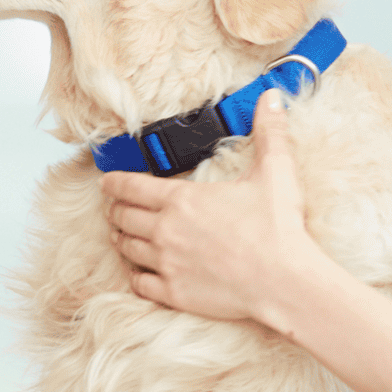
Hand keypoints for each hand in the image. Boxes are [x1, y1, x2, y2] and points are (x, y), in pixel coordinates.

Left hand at [101, 91, 317, 323]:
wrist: (284, 282)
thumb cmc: (279, 229)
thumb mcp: (276, 172)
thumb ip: (270, 132)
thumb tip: (272, 98)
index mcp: (182, 199)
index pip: (131, 186)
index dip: (113, 183)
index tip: (106, 182)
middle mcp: (166, 230)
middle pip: (123, 217)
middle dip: (115, 210)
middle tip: (113, 208)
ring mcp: (167, 263)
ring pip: (127, 249)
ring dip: (121, 239)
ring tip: (121, 236)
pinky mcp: (174, 293)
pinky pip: (139, 284)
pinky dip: (135, 276)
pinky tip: (139, 272)